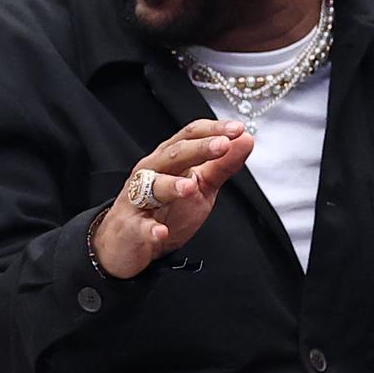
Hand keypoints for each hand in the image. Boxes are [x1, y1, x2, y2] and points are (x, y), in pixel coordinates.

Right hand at [91, 118, 254, 279]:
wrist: (128, 243)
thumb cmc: (165, 211)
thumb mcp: (201, 187)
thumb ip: (222, 165)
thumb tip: (245, 139)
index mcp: (168, 159)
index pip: (190, 135)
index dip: (213, 130)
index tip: (238, 129)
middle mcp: (151, 172)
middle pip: (174, 154)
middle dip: (198, 149)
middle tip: (223, 145)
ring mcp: (137, 199)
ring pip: (152, 186)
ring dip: (171, 185)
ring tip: (190, 187)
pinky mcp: (130, 228)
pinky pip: (139, 227)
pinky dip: (149, 230)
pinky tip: (160, 233)